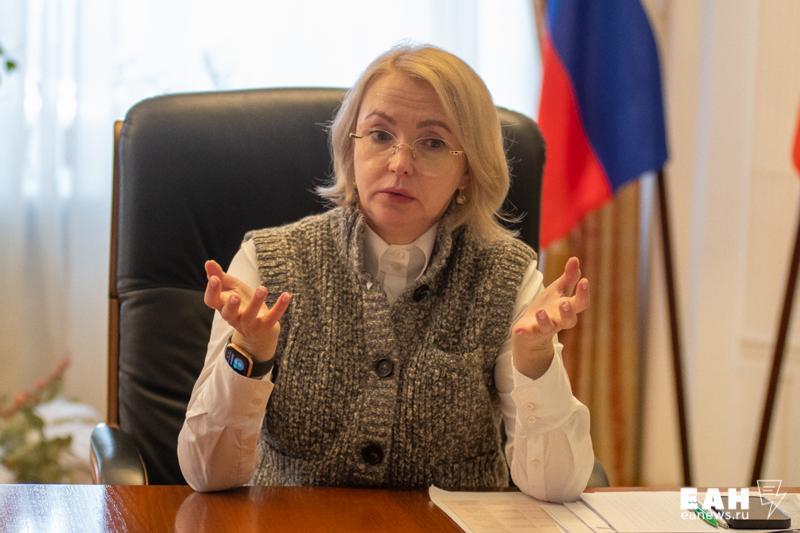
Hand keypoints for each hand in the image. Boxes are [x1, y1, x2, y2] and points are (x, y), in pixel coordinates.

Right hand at [203, 259, 290, 360]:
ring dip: (256, 303)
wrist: (259, 332)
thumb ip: (220, 277)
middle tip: (235, 296)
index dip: (212, 291)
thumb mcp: (231, 289)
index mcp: (222, 307)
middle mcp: (234, 317)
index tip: (214, 279)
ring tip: (262, 288)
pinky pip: (273, 317)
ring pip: (250, 316)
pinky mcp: (265, 326)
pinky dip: (280, 306)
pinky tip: (287, 295)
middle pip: (228, 313)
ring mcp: (249, 324)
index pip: (212, 301)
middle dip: (231, 305)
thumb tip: (208, 262)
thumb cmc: (242, 305)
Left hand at [511, 257, 589, 378]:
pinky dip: (524, 332)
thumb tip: (575, 259)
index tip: (584, 281)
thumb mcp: (558, 289)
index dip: (583, 293)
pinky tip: (518, 330)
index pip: (580, 303)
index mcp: (568, 308)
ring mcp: (545, 328)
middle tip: (565, 303)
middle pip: (569, 321)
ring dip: (545, 321)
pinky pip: (528, 334)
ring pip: (548, 328)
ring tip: (540, 312)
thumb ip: (568, 277)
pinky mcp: (530, 333)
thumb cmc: (549, 306)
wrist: (532, 328)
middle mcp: (559, 321)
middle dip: (568, 313)